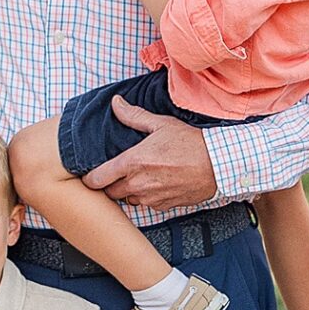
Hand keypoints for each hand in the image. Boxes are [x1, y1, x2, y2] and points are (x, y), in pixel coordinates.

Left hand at [82, 100, 218, 213]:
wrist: (218, 165)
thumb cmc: (191, 143)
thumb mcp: (161, 124)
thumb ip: (133, 116)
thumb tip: (116, 104)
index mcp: (132, 163)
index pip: (96, 179)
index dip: (90, 178)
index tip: (91, 174)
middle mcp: (138, 184)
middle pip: (109, 193)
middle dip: (110, 184)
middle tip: (117, 172)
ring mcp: (151, 198)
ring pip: (128, 199)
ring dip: (129, 191)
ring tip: (139, 177)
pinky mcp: (164, 206)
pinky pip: (147, 204)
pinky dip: (147, 196)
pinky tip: (156, 183)